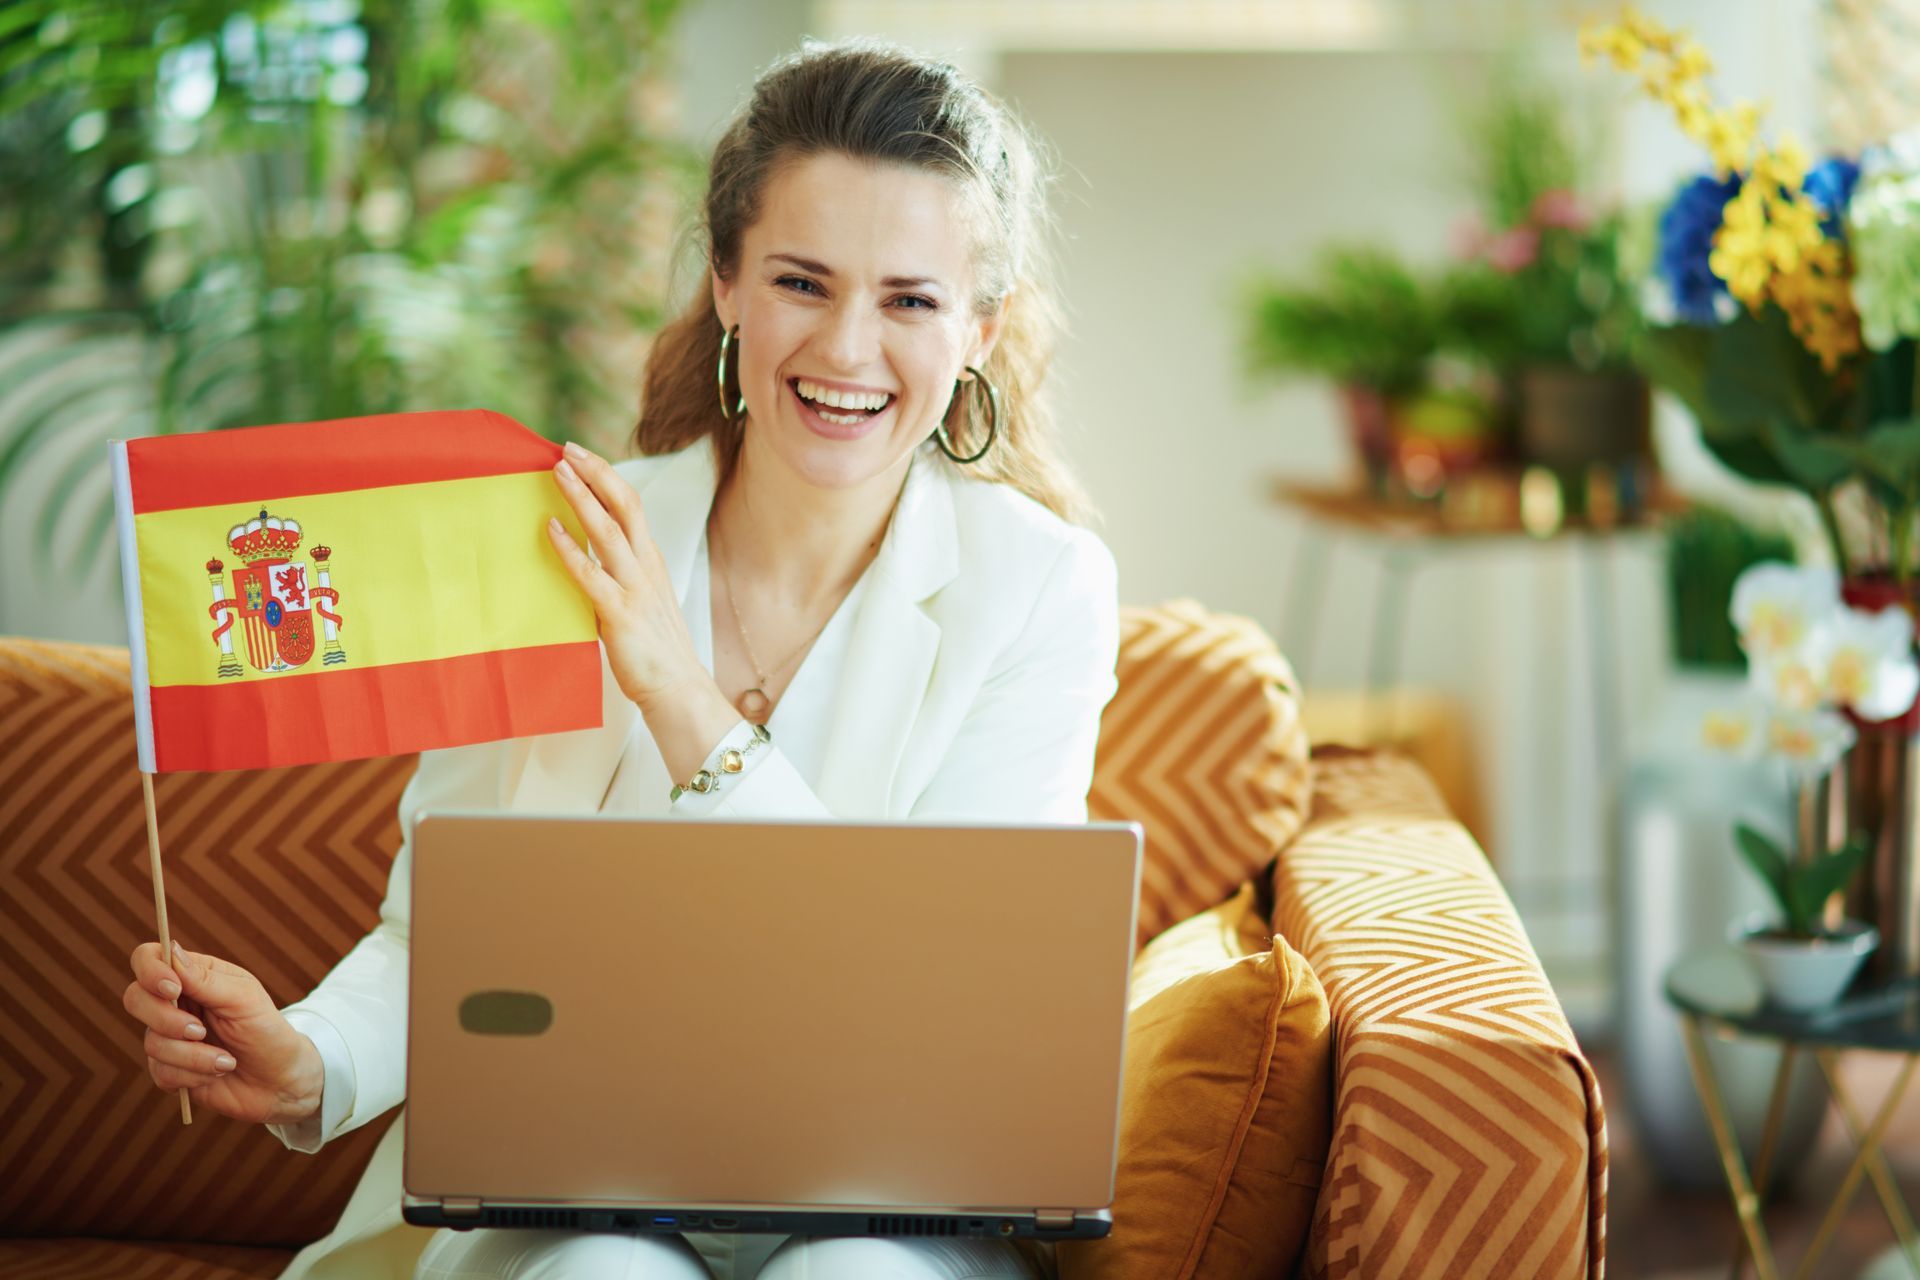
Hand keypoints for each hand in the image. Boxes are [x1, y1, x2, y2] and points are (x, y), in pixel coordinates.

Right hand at [123, 940, 323, 1126]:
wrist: (279, 1080)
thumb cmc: (267, 1031)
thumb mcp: (244, 999)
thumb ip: (205, 979)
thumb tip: (171, 950)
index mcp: (193, 977)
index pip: (148, 958)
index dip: (151, 971)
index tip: (174, 989)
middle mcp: (175, 1004)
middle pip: (135, 999)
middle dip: (166, 1020)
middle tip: (200, 1031)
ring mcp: (168, 1037)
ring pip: (151, 1042)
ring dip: (193, 1055)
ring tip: (226, 1060)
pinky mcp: (168, 1069)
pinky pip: (160, 1072)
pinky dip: (193, 1074)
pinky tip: (218, 1071)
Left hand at [547, 441, 704, 709]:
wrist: (677, 689)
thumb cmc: (653, 649)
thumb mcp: (640, 600)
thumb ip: (618, 574)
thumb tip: (583, 553)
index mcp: (650, 560)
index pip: (631, 506)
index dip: (605, 477)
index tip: (580, 456)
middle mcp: (645, 566)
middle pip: (624, 505)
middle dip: (595, 473)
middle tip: (566, 449)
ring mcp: (634, 588)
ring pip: (608, 531)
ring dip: (581, 498)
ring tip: (557, 472)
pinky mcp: (620, 614)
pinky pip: (590, 575)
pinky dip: (570, 549)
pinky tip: (550, 530)